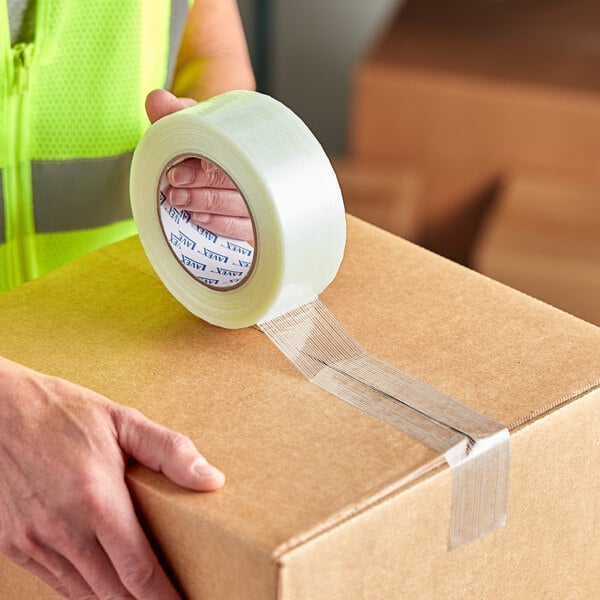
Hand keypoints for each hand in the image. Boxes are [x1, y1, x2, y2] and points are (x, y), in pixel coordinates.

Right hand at [0, 357, 223, 598]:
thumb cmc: (63, 412)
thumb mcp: (123, 420)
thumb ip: (171, 451)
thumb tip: (212, 480)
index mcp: (96, 499)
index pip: (138, 569)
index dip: (165, 597)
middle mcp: (62, 529)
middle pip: (113, 593)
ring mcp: (33, 542)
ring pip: (83, 594)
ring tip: (142, 597)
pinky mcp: (14, 545)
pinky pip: (56, 582)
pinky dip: (84, 590)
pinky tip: (103, 583)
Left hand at [146, 89, 253, 241]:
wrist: (218, 167)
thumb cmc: (204, 148)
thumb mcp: (189, 128)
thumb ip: (172, 114)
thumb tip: (156, 100)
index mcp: (246, 142)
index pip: (235, 154)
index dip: (209, 166)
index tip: (183, 171)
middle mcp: (257, 170)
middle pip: (236, 183)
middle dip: (203, 187)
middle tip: (175, 189)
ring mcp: (258, 199)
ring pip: (239, 206)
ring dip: (207, 206)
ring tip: (179, 203)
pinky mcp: (253, 222)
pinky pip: (242, 228)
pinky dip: (221, 224)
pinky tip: (200, 220)